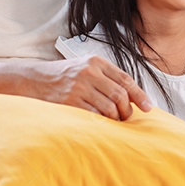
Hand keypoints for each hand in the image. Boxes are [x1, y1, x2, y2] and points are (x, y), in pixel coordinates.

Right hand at [31, 56, 152, 119]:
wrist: (36, 79)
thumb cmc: (66, 75)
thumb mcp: (86, 67)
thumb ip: (107, 78)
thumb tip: (133, 96)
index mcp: (96, 62)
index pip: (125, 79)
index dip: (139, 95)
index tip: (148, 107)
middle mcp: (89, 72)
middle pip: (119, 95)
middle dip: (127, 110)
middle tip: (127, 117)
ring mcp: (79, 87)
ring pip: (109, 107)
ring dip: (116, 118)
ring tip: (115, 121)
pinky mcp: (70, 101)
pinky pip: (94, 115)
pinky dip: (102, 122)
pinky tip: (102, 123)